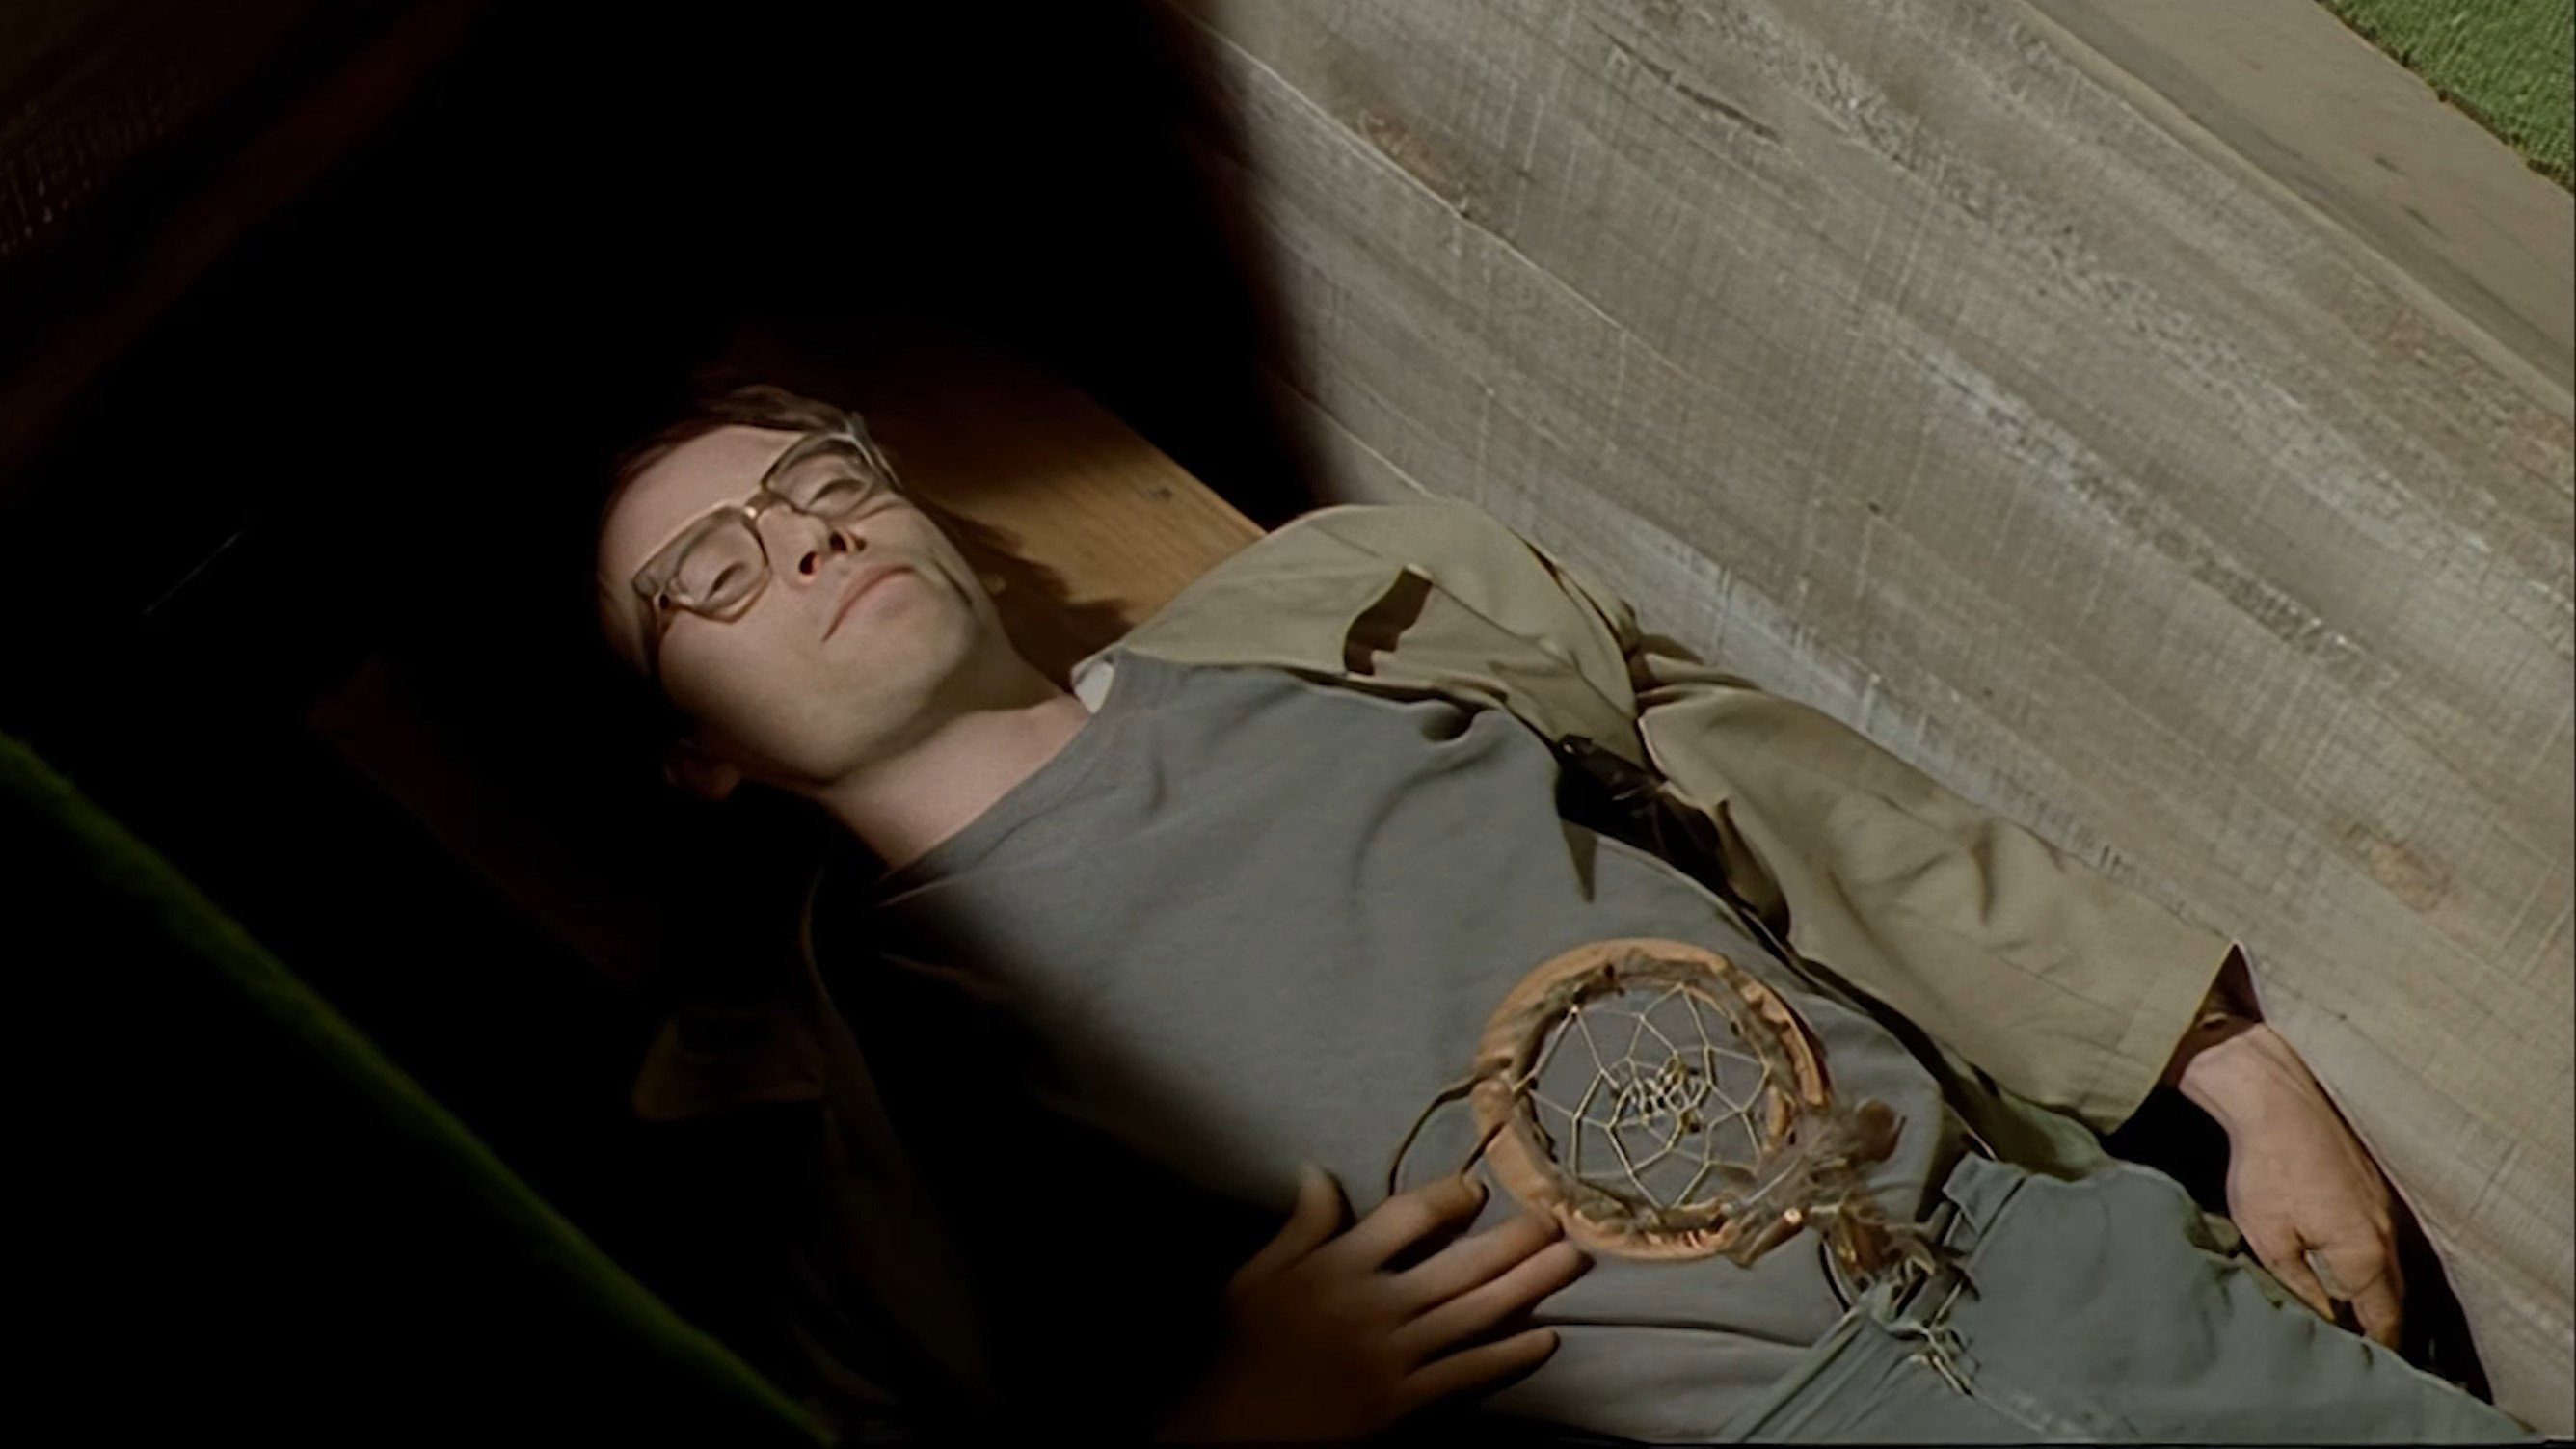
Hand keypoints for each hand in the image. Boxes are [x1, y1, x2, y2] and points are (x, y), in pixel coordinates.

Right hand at [1153, 1166, 1588, 1443]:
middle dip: (1514, 1241)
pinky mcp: (1403, 1403)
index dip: (1448, 1200)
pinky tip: (1544, 1338)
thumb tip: (1317, 1171)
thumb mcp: (1257, 1275)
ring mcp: (1393, 1356)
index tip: (1476, 1191)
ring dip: (1529, 1287)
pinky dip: (1508, 1356)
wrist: (1232, 1430)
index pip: (1406, 1218)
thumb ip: (1300, 1226)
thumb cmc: (1242, 1348)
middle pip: (1459, 1265)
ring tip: (1570, 1262)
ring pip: (1475, 1314)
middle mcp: (1373, 1306)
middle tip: (1556, 1221)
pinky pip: (1466, 1374)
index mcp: (1337, 1267)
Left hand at [2178, 1022, 2404, 1345]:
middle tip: (2365, 1341)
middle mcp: (2386, 1233)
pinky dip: (2373, 1255)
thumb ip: (2300, 1286)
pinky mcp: (2375, 1183)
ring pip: (2391, 1262)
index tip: (2366, 1361)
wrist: (2276, 1096)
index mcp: (2364, 1255)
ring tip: (2356, 1307)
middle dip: (2381, 1320)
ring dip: (2378, 1286)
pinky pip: (2382, 1234)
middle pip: (2393, 1294)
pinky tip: (2349, 1257)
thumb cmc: (2266, 1166)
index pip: (2382, 1318)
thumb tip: (2323, 1319)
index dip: (2375, 1343)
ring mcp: (2386, 1205)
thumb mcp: (2268, 1239)